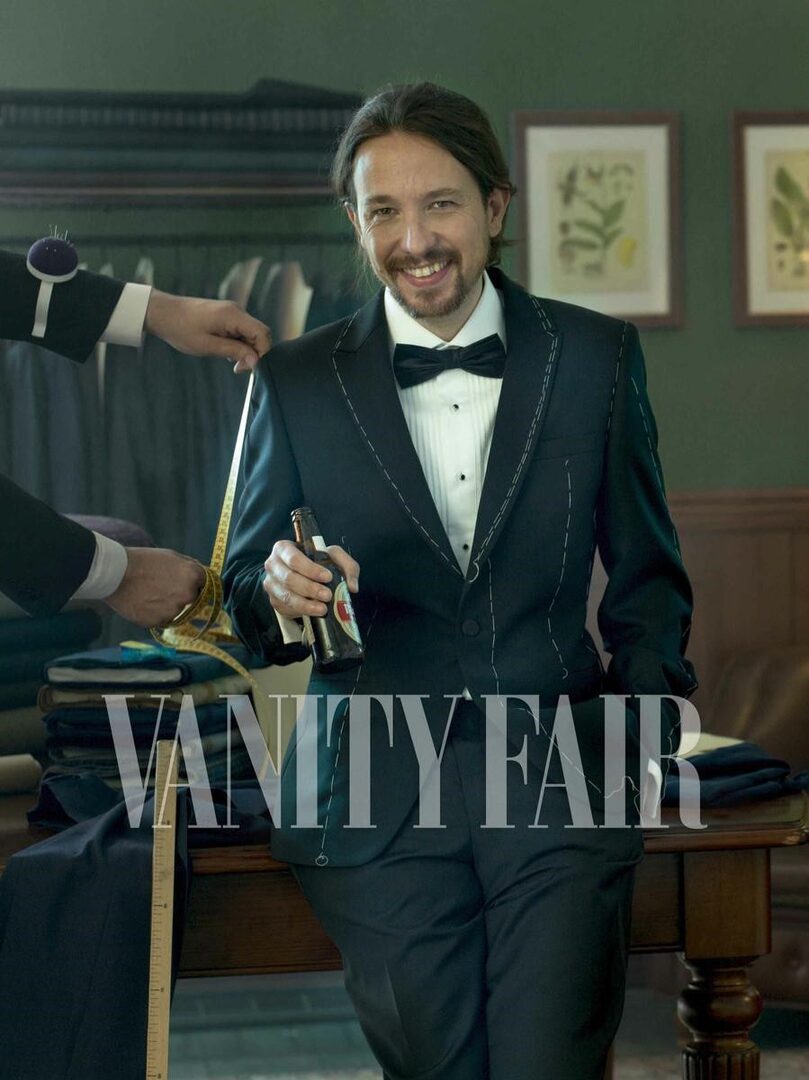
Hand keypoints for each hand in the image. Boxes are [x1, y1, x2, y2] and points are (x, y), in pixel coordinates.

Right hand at [106, 547, 205, 626]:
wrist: (116, 574)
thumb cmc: (143, 561)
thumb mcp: (171, 556)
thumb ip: (190, 567)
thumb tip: (202, 576)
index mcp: (193, 576)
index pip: (206, 583)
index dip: (196, 581)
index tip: (186, 581)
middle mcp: (188, 595)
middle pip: (193, 598)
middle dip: (182, 594)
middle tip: (162, 586)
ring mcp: (174, 611)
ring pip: (177, 610)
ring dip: (168, 605)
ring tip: (150, 593)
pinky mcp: (160, 622)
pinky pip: (163, 619)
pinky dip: (156, 613)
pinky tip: (144, 602)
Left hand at [144, 290, 271, 370]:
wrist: (162, 313)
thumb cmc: (181, 329)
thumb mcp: (208, 346)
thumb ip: (235, 351)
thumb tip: (256, 361)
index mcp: (233, 315)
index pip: (263, 334)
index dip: (263, 353)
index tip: (248, 368)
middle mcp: (237, 311)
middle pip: (259, 334)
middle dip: (254, 353)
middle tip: (238, 368)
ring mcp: (232, 312)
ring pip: (250, 334)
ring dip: (245, 350)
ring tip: (229, 360)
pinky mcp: (226, 316)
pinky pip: (241, 331)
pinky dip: (238, 344)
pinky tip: (225, 352)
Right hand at [263, 540, 359, 618]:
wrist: (302, 576)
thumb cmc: (316, 562)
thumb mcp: (333, 557)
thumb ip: (347, 566)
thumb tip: (352, 586)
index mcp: (284, 549)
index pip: (294, 558)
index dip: (311, 569)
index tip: (327, 577)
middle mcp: (273, 565)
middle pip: (289, 578)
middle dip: (310, 588)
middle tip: (327, 595)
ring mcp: (271, 584)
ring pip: (287, 596)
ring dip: (306, 604)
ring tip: (322, 608)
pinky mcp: (274, 600)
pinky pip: (286, 607)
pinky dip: (301, 611)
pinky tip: (313, 612)